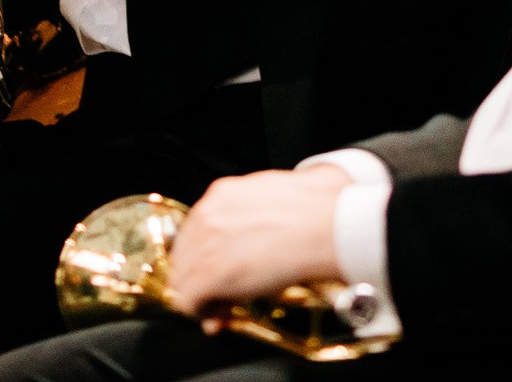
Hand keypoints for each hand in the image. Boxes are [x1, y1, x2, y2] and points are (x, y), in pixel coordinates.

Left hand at [164, 168, 349, 322]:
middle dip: (202, 277)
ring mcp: (204, 245)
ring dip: (203, 297)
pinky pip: (189, 302)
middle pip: (185, 256)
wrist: (329, 228)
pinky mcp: (208, 275)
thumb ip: (257, 212)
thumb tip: (262, 231)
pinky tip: (221, 317)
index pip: (196, 232)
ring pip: (182, 280)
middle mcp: (207, 215)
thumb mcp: (279, 196)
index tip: (223, 270)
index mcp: (222, 195)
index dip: (208, 257)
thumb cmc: (318, 212)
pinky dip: (203, 313)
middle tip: (223, 294)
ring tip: (225, 308)